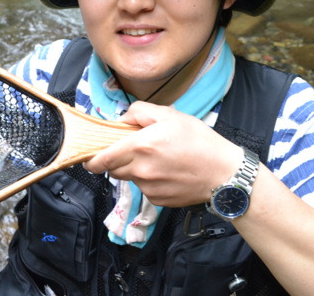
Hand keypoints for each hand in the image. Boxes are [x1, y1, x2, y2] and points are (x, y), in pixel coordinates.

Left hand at [83, 101, 242, 206]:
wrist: (224, 174)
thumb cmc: (200, 141)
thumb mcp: (171, 115)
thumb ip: (141, 112)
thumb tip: (122, 119)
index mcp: (140, 146)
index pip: (102, 159)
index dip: (92, 159)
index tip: (89, 157)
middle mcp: (140, 170)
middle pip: (113, 169)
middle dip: (115, 160)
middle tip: (131, 150)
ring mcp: (149, 188)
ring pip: (129, 178)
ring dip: (134, 169)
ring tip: (157, 159)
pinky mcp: (158, 200)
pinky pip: (144, 189)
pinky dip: (149, 181)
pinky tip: (167, 172)